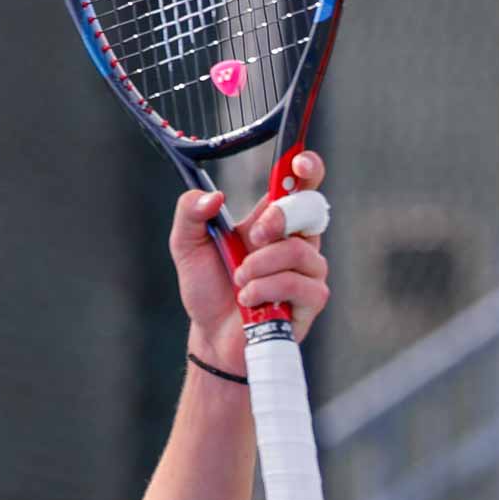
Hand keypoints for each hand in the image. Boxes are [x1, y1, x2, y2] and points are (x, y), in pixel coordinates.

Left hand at [170, 151, 329, 370]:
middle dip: (278, 219)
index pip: (298, 184)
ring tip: (239, 281)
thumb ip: (191, 214)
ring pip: (299, 250)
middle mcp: (295, 240)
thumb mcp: (187, 246)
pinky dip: (266, 289)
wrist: (211, 336)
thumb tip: (213, 196)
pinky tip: (249, 300)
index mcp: (270, 221)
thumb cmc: (207, 289)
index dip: (306, 168)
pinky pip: (298, 283)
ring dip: (260, 265)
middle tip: (251, 237)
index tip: (298, 163)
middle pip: (310, 208)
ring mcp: (307, 269)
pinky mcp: (312, 298)